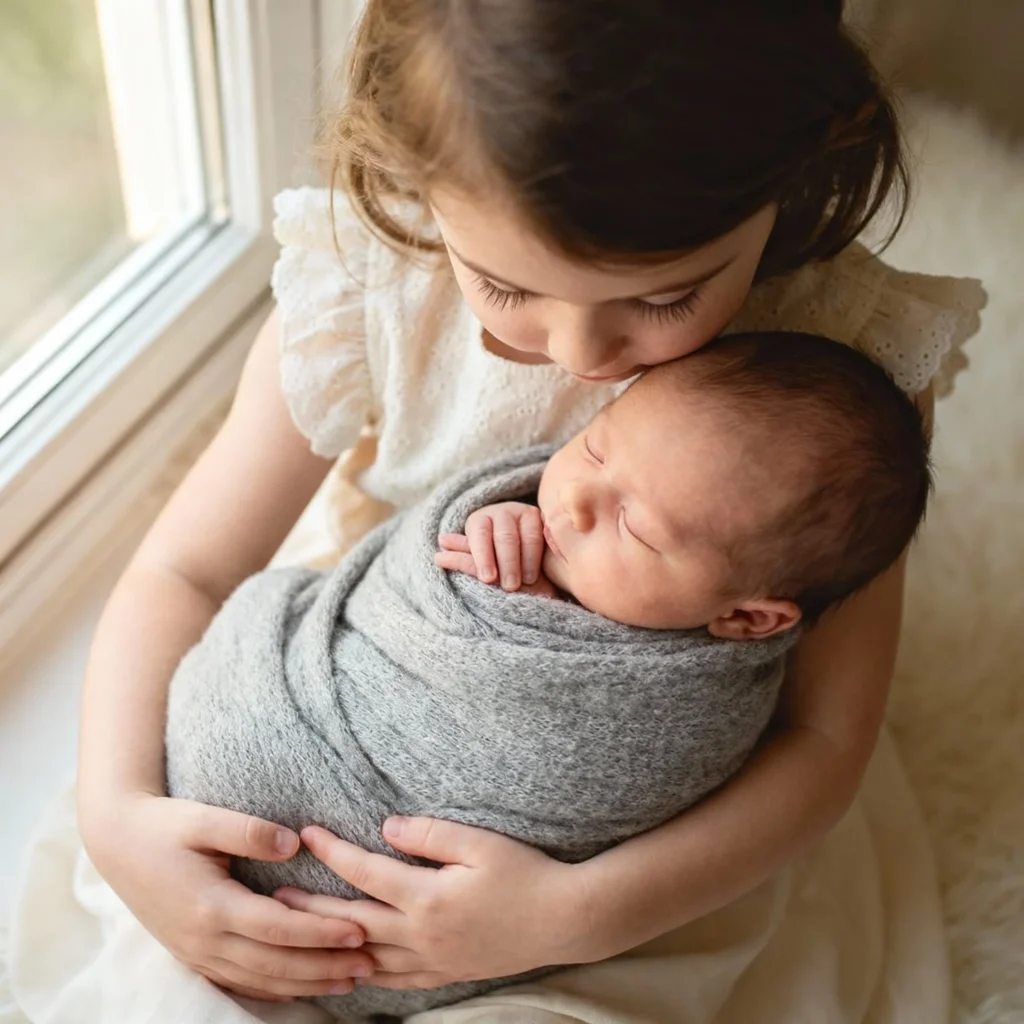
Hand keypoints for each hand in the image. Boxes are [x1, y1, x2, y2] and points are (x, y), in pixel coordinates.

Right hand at [84, 793, 375, 999]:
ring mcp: (196, 952)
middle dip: (324, 967)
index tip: (359, 930)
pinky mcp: (192, 954)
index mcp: (211, 905)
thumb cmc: (164, 825)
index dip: (321, 933)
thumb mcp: (205, 818)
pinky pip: (239, 981)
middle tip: (370, 966)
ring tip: (348, 981)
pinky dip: (274, 988)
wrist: (115, 843)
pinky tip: (300, 987)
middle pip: (275, 964)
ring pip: (260, 979)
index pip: (278, 928)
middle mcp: (204, 938)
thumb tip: (295, 844)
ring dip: (306, 982)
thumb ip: (251, 832)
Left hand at [274, 818, 596, 988]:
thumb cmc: (525, 873)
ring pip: (367, 959)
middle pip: (353, 922)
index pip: (366, 873)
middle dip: (311, 907)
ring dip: (330, 946)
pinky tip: (352, 969)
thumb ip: (430, 835)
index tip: (307, 834)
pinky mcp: (447, 972)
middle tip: (275, 895)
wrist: (564, 919)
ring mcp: (433, 960)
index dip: (333, 852)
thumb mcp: (480, 843)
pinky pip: (395, 980)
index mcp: (427, 898)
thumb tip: (386, 828)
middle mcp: (422, 935)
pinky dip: (366, 974)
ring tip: (299, 936)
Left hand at [435, 502, 548, 592]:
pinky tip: (537, 572)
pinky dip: (537, 556)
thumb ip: (465, 555)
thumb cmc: (497, 563)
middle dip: (507, 563)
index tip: (487, 578)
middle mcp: (500, 512)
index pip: (479, 536)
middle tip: (509, 587)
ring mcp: (523, 512)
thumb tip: (440, 548)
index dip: (483, 557)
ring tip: (526, 582)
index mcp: (479, 520)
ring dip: (524, 561)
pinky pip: (540, 537)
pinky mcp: (542, 518)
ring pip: (524, 537)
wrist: (528, 560)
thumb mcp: (480, 560)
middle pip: (504, 537)